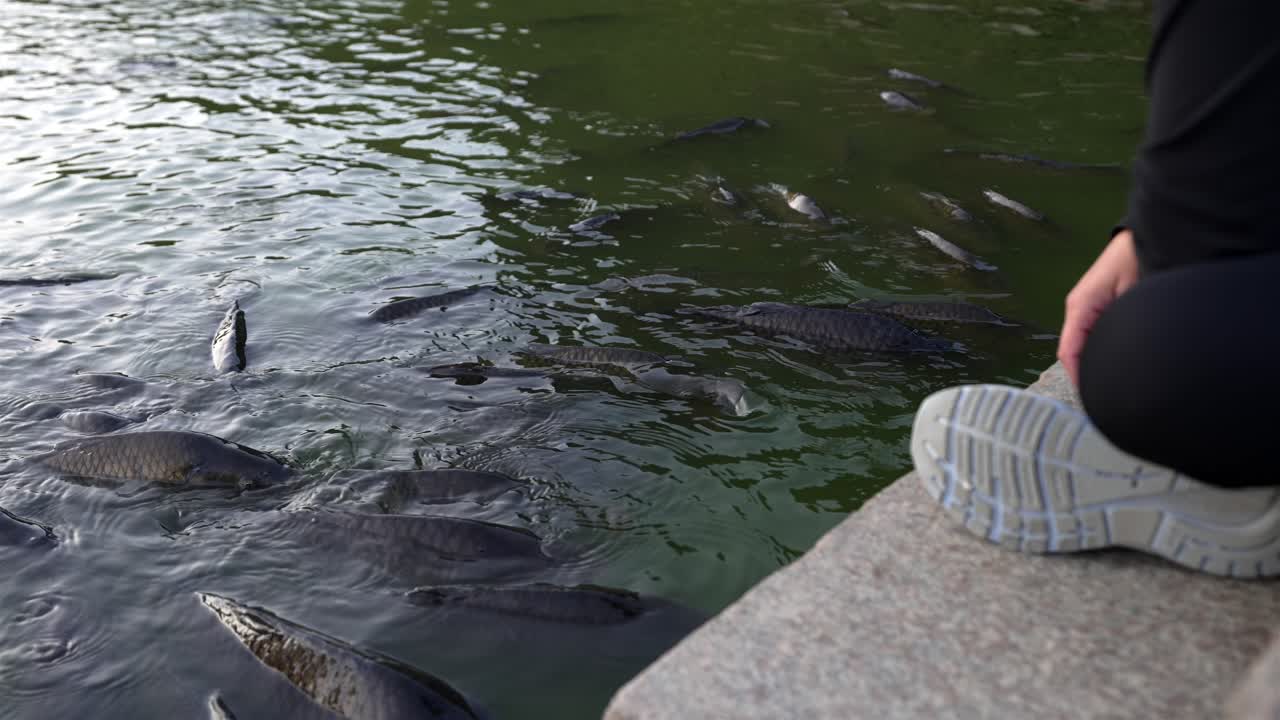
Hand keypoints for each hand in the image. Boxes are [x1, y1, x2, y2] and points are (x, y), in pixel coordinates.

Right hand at [1057, 229, 1139, 386]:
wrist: (1151, 235)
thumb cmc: (1140, 259)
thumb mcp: (1134, 294)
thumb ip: (1121, 326)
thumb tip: (1119, 358)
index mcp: (1081, 306)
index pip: (1069, 352)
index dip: (1079, 377)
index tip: (1094, 399)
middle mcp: (1078, 309)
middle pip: (1073, 353)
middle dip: (1086, 375)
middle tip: (1106, 398)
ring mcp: (1087, 308)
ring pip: (1082, 345)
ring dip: (1093, 363)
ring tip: (1111, 385)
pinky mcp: (1098, 307)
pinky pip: (1092, 335)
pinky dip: (1099, 351)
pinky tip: (1114, 362)